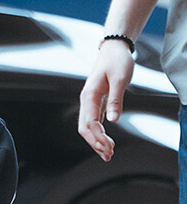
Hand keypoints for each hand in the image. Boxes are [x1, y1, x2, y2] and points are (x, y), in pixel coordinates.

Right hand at [78, 40, 134, 161]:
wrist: (114, 48)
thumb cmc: (117, 61)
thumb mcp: (119, 79)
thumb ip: (115, 99)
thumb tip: (113, 120)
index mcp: (89, 94)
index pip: (89, 122)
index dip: (98, 138)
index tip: (111, 147)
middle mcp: (87, 98)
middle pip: (84, 127)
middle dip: (95, 143)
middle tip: (109, 155)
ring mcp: (90, 100)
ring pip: (87, 125)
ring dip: (96, 141)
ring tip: (108, 153)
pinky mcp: (97, 100)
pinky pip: (93, 120)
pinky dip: (98, 133)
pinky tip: (106, 141)